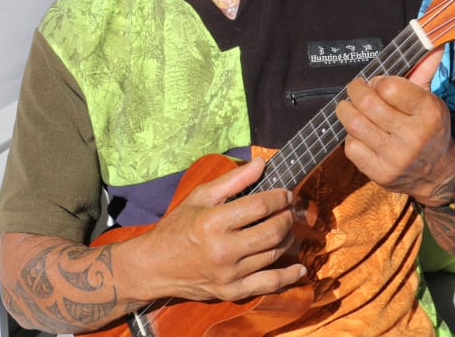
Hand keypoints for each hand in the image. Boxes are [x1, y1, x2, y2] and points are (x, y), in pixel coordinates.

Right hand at [116, 157, 307, 303]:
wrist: (155, 266)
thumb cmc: (177, 227)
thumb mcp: (199, 197)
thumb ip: (232, 180)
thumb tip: (261, 164)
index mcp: (213, 222)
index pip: (260, 206)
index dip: (279, 197)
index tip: (285, 193)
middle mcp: (223, 249)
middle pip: (273, 231)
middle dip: (288, 217)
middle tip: (289, 209)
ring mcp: (229, 274)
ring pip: (274, 254)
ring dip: (288, 238)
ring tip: (287, 227)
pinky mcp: (232, 291)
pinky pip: (269, 284)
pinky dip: (288, 277)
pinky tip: (299, 269)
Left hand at [336, 48, 454, 204]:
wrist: (438, 174)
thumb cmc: (429, 129)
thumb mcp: (431, 100)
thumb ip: (424, 70)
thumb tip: (430, 40)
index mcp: (429, 113)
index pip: (389, 86)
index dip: (377, 81)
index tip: (377, 83)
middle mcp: (414, 136)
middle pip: (367, 103)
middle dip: (355, 91)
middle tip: (356, 89)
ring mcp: (396, 157)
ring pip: (354, 123)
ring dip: (346, 110)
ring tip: (350, 107)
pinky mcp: (380, 174)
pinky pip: (351, 146)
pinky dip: (350, 136)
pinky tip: (361, 134)